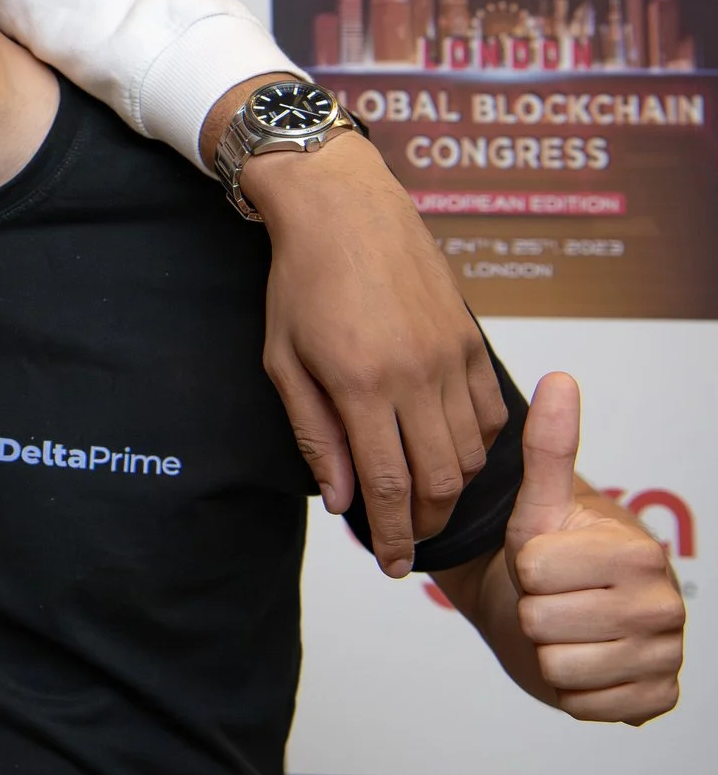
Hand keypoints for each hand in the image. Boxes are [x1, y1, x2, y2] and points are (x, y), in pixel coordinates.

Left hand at [229, 112, 505, 576]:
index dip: (396, 534)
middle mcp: (415, 375)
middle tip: (411, 541)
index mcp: (361, 385)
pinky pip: (491, 412)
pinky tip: (451, 451)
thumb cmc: (299, 282)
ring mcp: (451, 356)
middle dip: (428, 523)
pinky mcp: (473, 338)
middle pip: (442, 480)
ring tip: (425, 499)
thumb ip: (314, 434)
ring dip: (453, 488)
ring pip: (472, 452)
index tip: (396, 566)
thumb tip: (341, 501)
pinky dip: (478, 445)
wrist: (343, 208)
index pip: (389, 485)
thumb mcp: (283, 360)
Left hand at [504, 372, 685, 724]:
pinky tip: (585, 663)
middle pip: (544, 622)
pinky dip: (572, 690)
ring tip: (567, 629)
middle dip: (533, 612)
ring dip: (548, 652)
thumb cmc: (548, 556)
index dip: (525, 569)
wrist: (562, 616)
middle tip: (552, 599)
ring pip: (560, 668)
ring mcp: (666, 657)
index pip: (536, 572)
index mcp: (638, 552)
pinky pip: (585, 706)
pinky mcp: (655, 701)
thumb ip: (548, 447)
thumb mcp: (538, 505)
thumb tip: (559, 378)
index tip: (545, 562)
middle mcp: (666, 605)